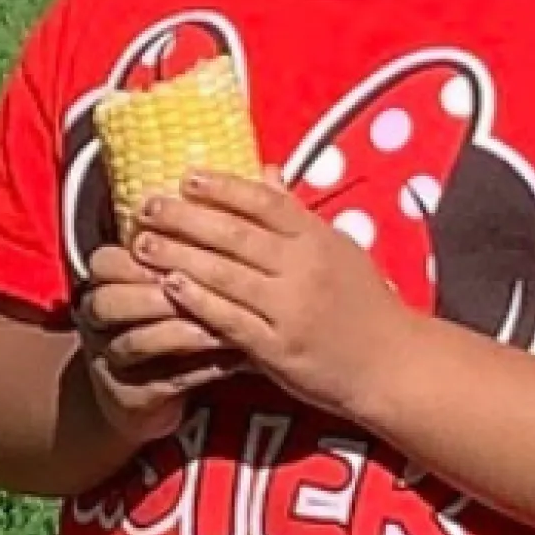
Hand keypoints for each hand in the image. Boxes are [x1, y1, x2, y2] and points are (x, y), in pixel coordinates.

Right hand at [71, 241, 240, 440]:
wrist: (142, 396)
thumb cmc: (166, 324)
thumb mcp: (167, 286)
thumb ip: (185, 250)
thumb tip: (229, 199)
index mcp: (102, 286)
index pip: (106, 261)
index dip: (145, 253)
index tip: (194, 245)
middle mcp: (95, 321)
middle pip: (111, 300)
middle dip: (161, 293)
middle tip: (208, 288)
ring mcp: (108, 361)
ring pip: (136, 341)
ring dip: (185, 332)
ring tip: (226, 326)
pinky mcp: (128, 397)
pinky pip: (164, 381)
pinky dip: (202, 368)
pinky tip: (235, 357)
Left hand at [132, 172, 415, 420]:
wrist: (392, 364)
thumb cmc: (363, 305)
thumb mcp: (338, 250)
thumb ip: (296, 214)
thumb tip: (265, 170)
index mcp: (319, 239)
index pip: (265, 202)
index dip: (222, 187)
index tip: (186, 177)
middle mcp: (305, 268)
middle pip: (236, 234)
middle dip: (185, 218)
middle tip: (146, 208)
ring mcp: (291, 308)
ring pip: (226, 275)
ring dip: (179, 256)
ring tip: (143, 244)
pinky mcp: (280, 348)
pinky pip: (230, 320)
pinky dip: (199, 301)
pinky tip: (171, 287)